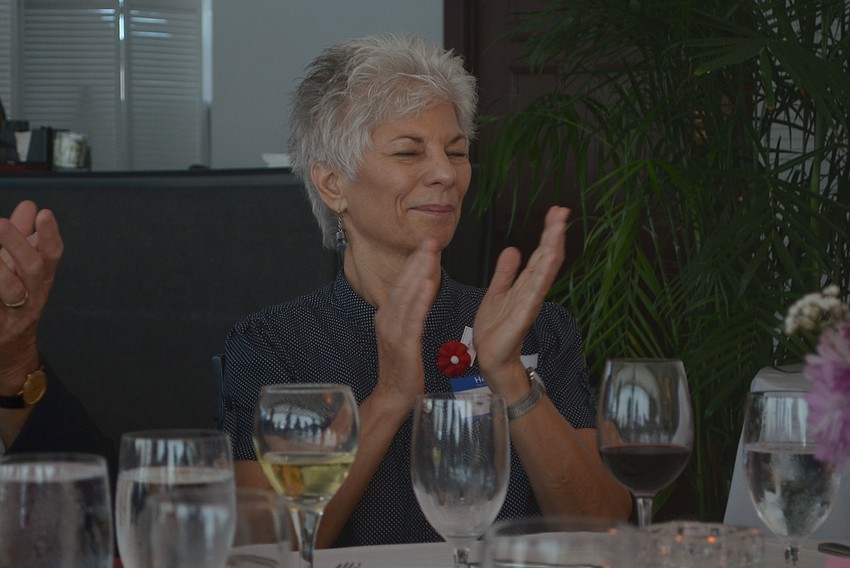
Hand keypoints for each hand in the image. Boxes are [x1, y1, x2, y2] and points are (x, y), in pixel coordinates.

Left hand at [0, 201, 62, 391]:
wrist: (9, 352)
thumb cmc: (14, 302)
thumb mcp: (21, 269)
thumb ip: (24, 237)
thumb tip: (29, 206)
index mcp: (41, 278)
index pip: (52, 254)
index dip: (50, 234)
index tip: (45, 214)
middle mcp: (33, 295)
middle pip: (31, 269)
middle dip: (17, 245)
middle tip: (1, 223)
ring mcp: (14, 314)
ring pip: (10, 291)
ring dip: (1, 272)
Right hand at [372, 239, 440, 411]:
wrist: (393, 396)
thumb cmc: (402, 368)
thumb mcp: (401, 335)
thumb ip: (407, 314)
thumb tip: (417, 293)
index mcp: (386, 316)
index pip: (401, 283)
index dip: (414, 262)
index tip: (426, 244)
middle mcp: (386, 319)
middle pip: (402, 284)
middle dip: (417, 261)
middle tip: (430, 240)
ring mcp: (393, 332)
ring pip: (406, 297)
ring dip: (419, 273)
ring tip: (430, 254)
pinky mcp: (403, 345)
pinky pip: (413, 319)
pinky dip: (420, 300)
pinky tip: (428, 285)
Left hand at [473, 206, 568, 387]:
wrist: (491, 357)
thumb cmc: (495, 329)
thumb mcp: (497, 292)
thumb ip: (505, 272)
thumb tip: (513, 249)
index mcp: (525, 284)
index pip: (539, 253)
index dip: (548, 232)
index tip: (556, 211)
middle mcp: (531, 291)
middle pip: (546, 258)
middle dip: (554, 234)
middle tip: (562, 212)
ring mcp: (529, 302)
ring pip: (544, 271)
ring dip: (552, 249)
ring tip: (559, 228)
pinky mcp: (523, 315)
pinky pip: (534, 292)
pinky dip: (542, 276)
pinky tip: (548, 261)